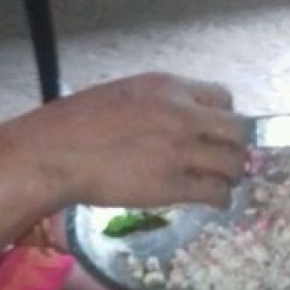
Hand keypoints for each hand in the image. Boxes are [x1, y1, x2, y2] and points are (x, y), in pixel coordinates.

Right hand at [0, 73, 245, 209]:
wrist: (53, 154)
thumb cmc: (76, 122)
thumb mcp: (124, 94)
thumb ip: (160, 102)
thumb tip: (182, 117)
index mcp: (169, 87)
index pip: (223, 98)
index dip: (223, 117)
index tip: (215, 132)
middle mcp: (183, 115)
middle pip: (237, 130)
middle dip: (235, 145)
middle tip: (225, 158)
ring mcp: (181, 151)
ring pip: (233, 164)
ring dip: (231, 175)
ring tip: (221, 182)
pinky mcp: (174, 185)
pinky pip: (216, 192)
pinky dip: (220, 198)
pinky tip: (214, 201)